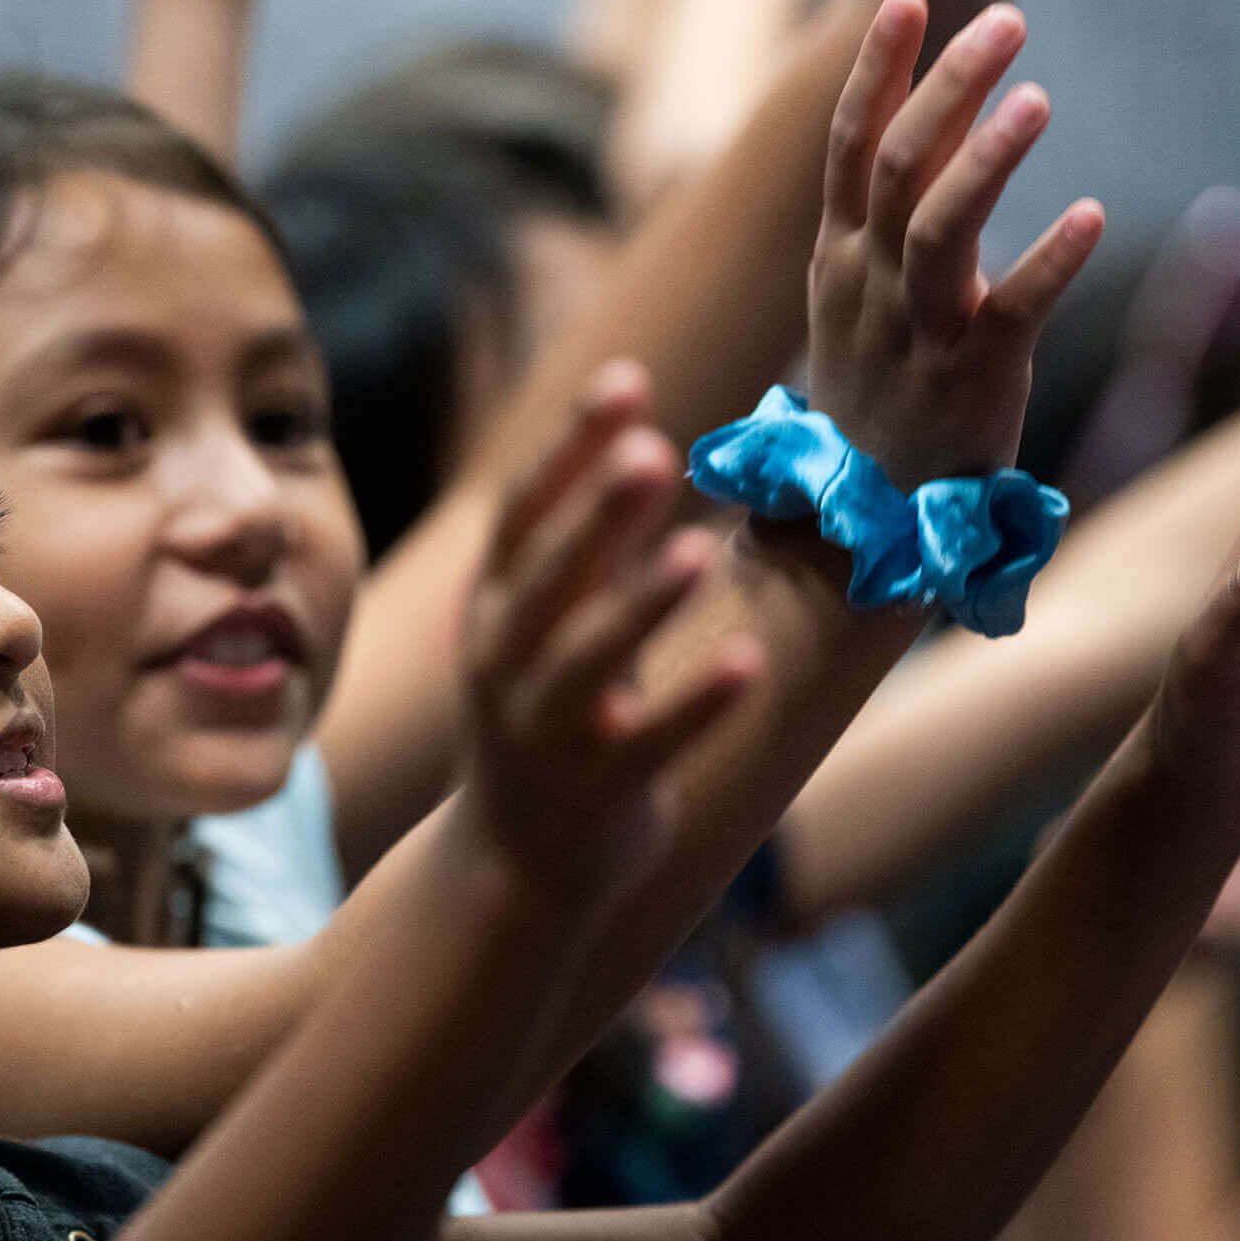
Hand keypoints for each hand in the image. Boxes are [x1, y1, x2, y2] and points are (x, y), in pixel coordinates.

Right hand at [461, 363, 759, 900]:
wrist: (518, 861)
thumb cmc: (551, 716)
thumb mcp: (545, 630)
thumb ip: (584, 551)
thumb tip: (638, 442)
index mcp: (491, 611)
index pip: (522, 514)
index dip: (569, 446)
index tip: (627, 378)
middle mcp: (504, 665)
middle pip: (548, 578)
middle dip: (598, 515)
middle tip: (654, 453)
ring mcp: (546, 732)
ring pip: (588, 661)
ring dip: (643, 604)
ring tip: (703, 549)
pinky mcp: (598, 791)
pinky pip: (651, 742)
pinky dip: (697, 702)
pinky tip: (747, 660)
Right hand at [805, 0, 1102, 480]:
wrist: (862, 529)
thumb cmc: (877, 402)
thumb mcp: (864, 301)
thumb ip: (897, 213)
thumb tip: (939, 118)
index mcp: (838, 260)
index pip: (850, 145)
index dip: (879, 68)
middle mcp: (867, 286)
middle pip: (896, 166)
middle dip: (946, 86)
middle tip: (1007, 19)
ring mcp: (914, 334)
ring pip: (938, 229)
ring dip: (987, 160)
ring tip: (1038, 99)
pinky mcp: (970, 382)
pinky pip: (1009, 313)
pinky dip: (1050, 263)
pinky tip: (1090, 215)